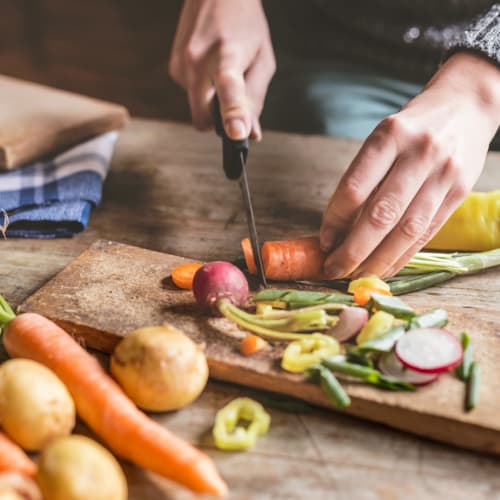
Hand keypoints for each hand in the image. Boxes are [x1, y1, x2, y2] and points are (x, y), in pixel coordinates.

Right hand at [168, 0, 274, 140]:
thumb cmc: (244, 25)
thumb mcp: (263, 61)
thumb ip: (256, 99)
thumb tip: (250, 134)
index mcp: (226, 54)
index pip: (228, 87)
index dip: (232, 113)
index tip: (236, 133)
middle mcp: (197, 60)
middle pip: (202, 118)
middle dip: (218, 123)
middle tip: (235, 106)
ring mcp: (181, 65)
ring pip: (197, 109)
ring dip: (212, 103)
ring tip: (223, 74)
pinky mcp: (173, 68)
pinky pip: (191, 97)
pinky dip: (204, 92)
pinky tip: (210, 69)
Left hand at [319, 52, 499, 278]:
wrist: (465, 107)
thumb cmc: (412, 127)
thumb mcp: (383, 138)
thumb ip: (364, 178)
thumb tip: (337, 229)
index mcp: (389, 136)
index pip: (354, 188)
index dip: (335, 221)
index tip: (323, 241)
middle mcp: (419, 154)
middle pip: (380, 215)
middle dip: (352, 250)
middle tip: (333, 269)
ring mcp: (443, 174)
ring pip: (406, 230)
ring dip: (377, 261)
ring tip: (356, 275)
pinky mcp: (460, 192)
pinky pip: (426, 234)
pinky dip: (402, 256)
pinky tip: (383, 268)